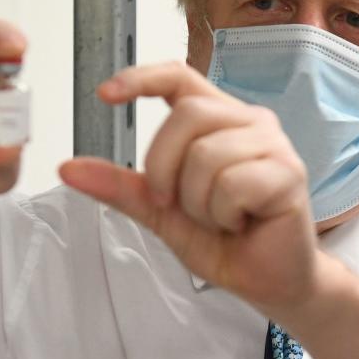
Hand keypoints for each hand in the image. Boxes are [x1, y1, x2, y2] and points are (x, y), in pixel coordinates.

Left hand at [58, 61, 317, 314]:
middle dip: (163, 166)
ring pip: (207, 153)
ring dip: (198, 201)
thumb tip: (70, 168)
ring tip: (219, 218)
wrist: (268, 281)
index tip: (106, 93)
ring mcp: (273, 146)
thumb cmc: (226, 242)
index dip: (142, 78)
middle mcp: (249, 123)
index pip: (180, 77)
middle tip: (173, 203)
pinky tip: (240, 223)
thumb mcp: (161, 212)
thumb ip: (121, 186)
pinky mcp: (288, 173)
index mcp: (220, 121)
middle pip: (187, 115)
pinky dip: (223, 214)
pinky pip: (233, 183)